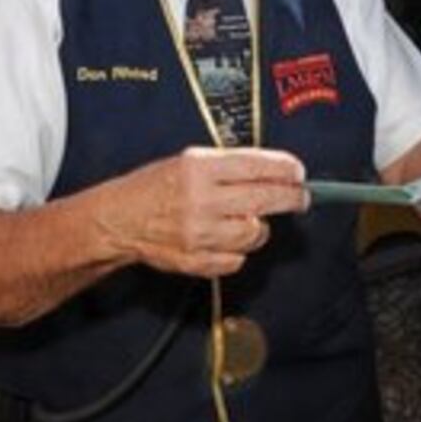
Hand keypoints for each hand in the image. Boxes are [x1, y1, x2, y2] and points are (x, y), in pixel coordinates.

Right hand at [105, 147, 307, 277]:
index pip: (257, 166)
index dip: (286, 170)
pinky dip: (237, 251)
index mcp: (199, 168)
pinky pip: (237, 260)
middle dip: (291, 198)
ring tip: (248, 220)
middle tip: (301, 198)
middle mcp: (201, 199)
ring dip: (259, 227)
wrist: (119, 219)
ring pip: (256, 233)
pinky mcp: (196, 260)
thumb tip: (275, 172)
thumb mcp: (188, 160)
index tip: (299, 173)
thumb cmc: (155, 187)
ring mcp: (199, 233)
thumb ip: (229, 166)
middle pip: (265, 200)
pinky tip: (224, 239)